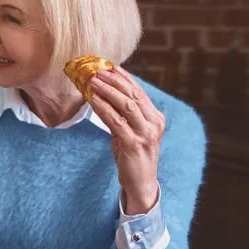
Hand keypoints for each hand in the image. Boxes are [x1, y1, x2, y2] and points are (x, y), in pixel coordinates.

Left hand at [88, 66, 164, 214]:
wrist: (141, 182)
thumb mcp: (132, 132)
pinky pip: (115, 121)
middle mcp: (154, 123)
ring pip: (125, 105)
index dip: (124, 78)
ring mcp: (145, 133)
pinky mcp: (133, 143)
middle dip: (114, 81)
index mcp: (156, 118)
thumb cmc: (134, 156)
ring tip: (92, 81)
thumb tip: (104, 96)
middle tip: (97, 71)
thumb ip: (124, 116)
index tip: (110, 66)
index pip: (139, 92)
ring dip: (107, 91)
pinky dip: (103, 108)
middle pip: (133, 95)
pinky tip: (93, 100)